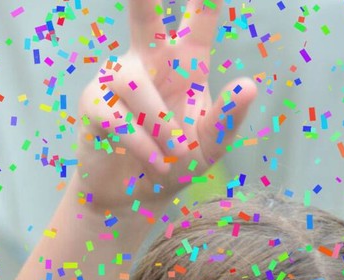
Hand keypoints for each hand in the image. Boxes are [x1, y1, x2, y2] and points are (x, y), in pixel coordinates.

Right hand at [76, 0, 256, 211]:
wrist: (133, 198)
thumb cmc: (175, 163)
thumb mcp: (211, 147)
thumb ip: (228, 119)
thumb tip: (249, 84)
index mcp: (186, 61)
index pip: (199, 15)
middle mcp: (151, 59)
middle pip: (144, 14)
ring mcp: (118, 79)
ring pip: (133, 84)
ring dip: (160, 124)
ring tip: (175, 155)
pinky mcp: (95, 104)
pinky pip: (118, 117)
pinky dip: (141, 144)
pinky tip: (156, 161)